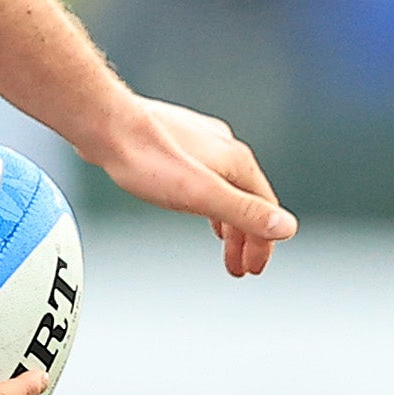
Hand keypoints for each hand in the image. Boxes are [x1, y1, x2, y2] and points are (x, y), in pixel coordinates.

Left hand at [89, 96, 293, 276]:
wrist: (106, 126)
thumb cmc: (147, 160)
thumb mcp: (201, 195)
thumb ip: (244, 212)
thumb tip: (286, 228)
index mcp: (237, 163)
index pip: (264, 210)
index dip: (262, 243)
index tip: (253, 269)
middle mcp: (224, 149)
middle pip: (248, 200)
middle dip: (246, 237)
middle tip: (238, 267)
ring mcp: (201, 143)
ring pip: (226, 188)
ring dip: (228, 221)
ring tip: (223, 245)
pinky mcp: (177, 142)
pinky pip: (205, 177)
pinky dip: (209, 200)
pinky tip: (195, 205)